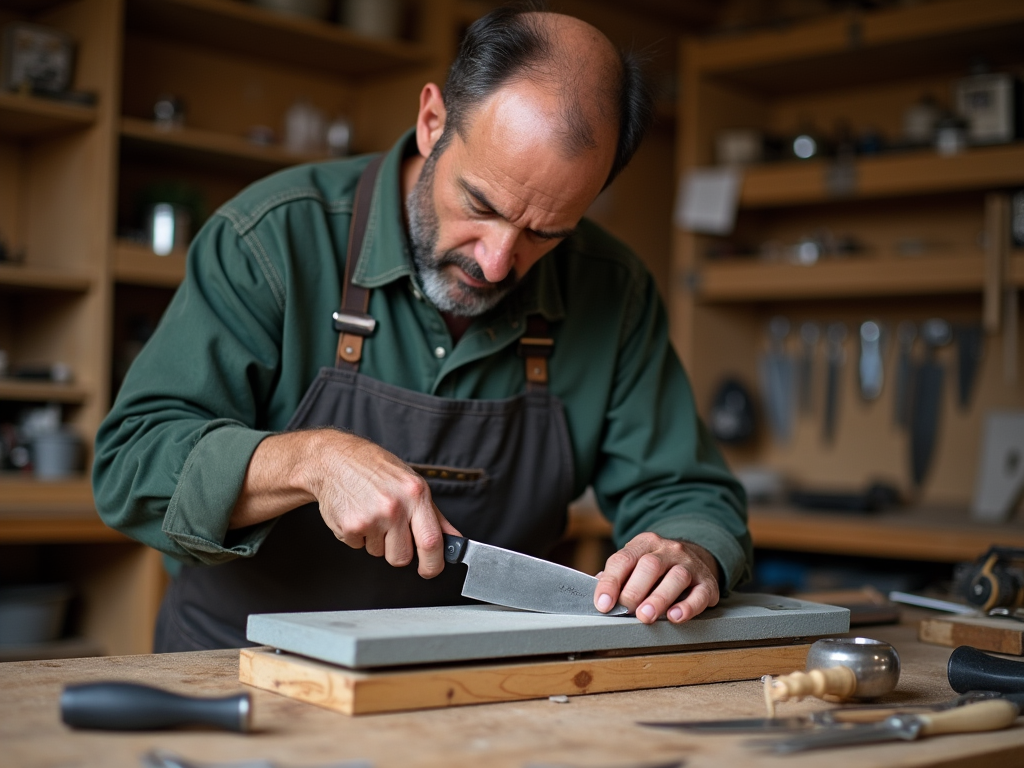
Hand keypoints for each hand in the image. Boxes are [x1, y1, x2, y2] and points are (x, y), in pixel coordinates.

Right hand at [309, 429, 460, 577]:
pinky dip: (357, 536)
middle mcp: (395, 507)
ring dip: (376, 541)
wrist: (335, 459)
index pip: (432, 542)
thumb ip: (435, 516)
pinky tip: (357, 514)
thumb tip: (455, 540)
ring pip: (379, 554)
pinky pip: (358, 547)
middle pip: (402, 558)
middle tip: (392, 531)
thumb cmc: (376, 469)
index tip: (431, 569)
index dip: (433, 564)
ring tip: (372, 514)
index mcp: (416, 494)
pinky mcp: (349, 527)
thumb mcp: (412, 484)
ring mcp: (371, 518)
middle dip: (398, 552)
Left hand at [593, 533, 719, 623]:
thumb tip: (599, 597)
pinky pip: (700, 593)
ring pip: (676, 577)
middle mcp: (668, 550)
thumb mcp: (635, 563)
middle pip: (650, 566)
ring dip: (659, 599)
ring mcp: (690, 564)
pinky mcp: (707, 582)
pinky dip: (688, 607)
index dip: (611, 582)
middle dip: (634, 591)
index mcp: (645, 543)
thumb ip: (617, 577)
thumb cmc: (657, 567)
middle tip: (625, 611)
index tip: (602, 604)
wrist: (695, 556)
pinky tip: (675, 617)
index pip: (624, 559)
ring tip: (645, 616)